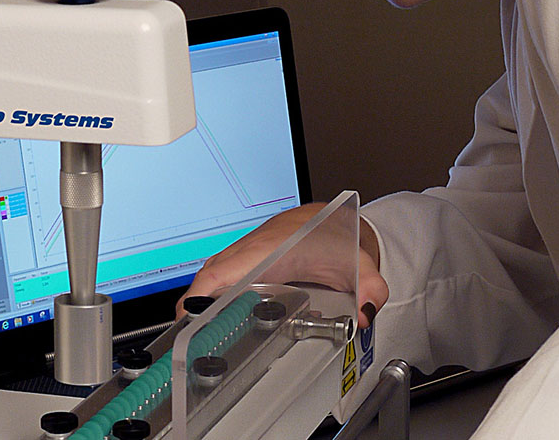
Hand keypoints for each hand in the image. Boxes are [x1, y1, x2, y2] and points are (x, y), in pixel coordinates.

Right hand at [177, 202, 388, 327]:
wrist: (332, 217)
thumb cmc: (338, 236)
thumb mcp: (360, 265)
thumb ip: (370, 289)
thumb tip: (366, 313)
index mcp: (271, 248)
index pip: (224, 269)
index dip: (200, 293)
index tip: (189, 315)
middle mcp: (251, 248)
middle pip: (208, 275)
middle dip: (193, 306)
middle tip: (190, 340)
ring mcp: (243, 250)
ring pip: (209, 274)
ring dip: (199, 300)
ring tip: (197, 333)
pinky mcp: (243, 256)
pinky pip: (216, 273)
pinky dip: (208, 293)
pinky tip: (212, 315)